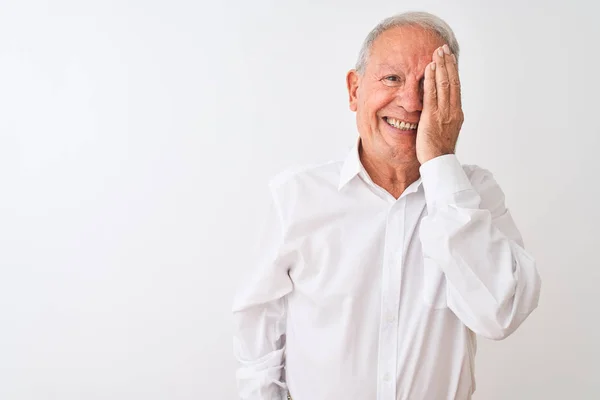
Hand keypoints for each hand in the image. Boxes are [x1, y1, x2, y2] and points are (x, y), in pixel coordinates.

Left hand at [416, 44, 463, 163]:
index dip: (453, 71)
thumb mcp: (445, 130)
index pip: (456, 87)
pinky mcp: (432, 116)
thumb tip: (441, 109)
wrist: (439, 163)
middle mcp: (453, 110)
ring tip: (437, 52)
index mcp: (456, 113)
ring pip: (445, 84)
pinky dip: (431, 80)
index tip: (450, 58)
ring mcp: (443, 113)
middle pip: (453, 81)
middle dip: (448, 63)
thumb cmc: (439, 150)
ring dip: (441, 66)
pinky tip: (429, 68)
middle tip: (444, 49)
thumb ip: (444, 117)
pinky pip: (432, 94)